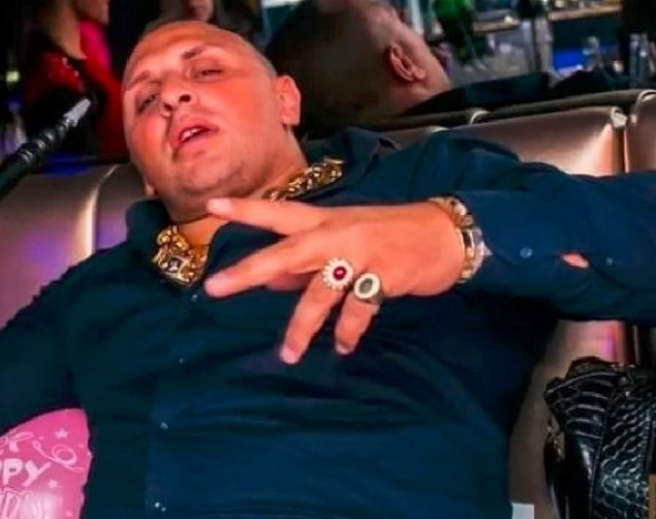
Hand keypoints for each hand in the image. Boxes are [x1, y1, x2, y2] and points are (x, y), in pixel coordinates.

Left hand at [203, 198, 463, 362]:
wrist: (445, 234)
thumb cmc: (387, 237)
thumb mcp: (343, 241)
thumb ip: (305, 263)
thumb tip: (268, 282)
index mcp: (323, 222)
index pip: (278, 213)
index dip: (246, 210)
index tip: (213, 207)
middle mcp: (336, 234)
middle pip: (286, 252)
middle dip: (250, 270)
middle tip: (215, 287)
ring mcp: (360, 253)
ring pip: (319, 292)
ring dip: (302, 327)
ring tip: (288, 354)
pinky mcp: (385, 274)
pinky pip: (357, 309)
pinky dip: (347, 332)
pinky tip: (341, 346)